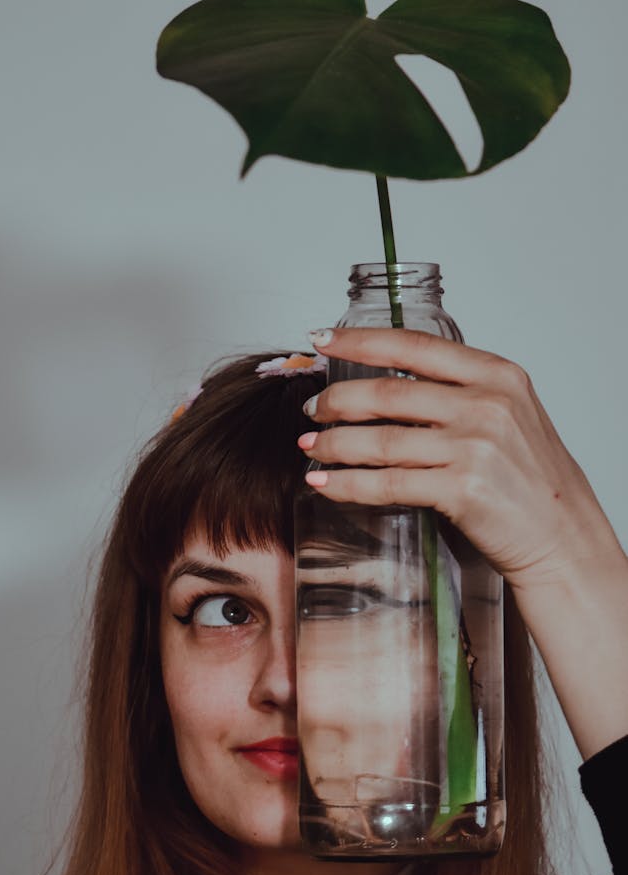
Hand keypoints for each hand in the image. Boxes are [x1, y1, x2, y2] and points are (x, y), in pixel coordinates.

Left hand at [297, 328, 621, 592]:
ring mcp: (475, 448)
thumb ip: (457, 392)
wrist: (563, 536)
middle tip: (312, 408)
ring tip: (311, 447)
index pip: (413, 346)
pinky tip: (326, 482)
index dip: (359, 340)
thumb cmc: (531, 478)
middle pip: (388, 393)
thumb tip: (386, 384)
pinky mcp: (462, 491)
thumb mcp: (507, 414)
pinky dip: (347, 484)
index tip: (322, 339)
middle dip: (338, 401)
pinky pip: (387, 484)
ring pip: (380, 441)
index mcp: (497, 375)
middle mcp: (487, 405)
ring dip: (334, 444)